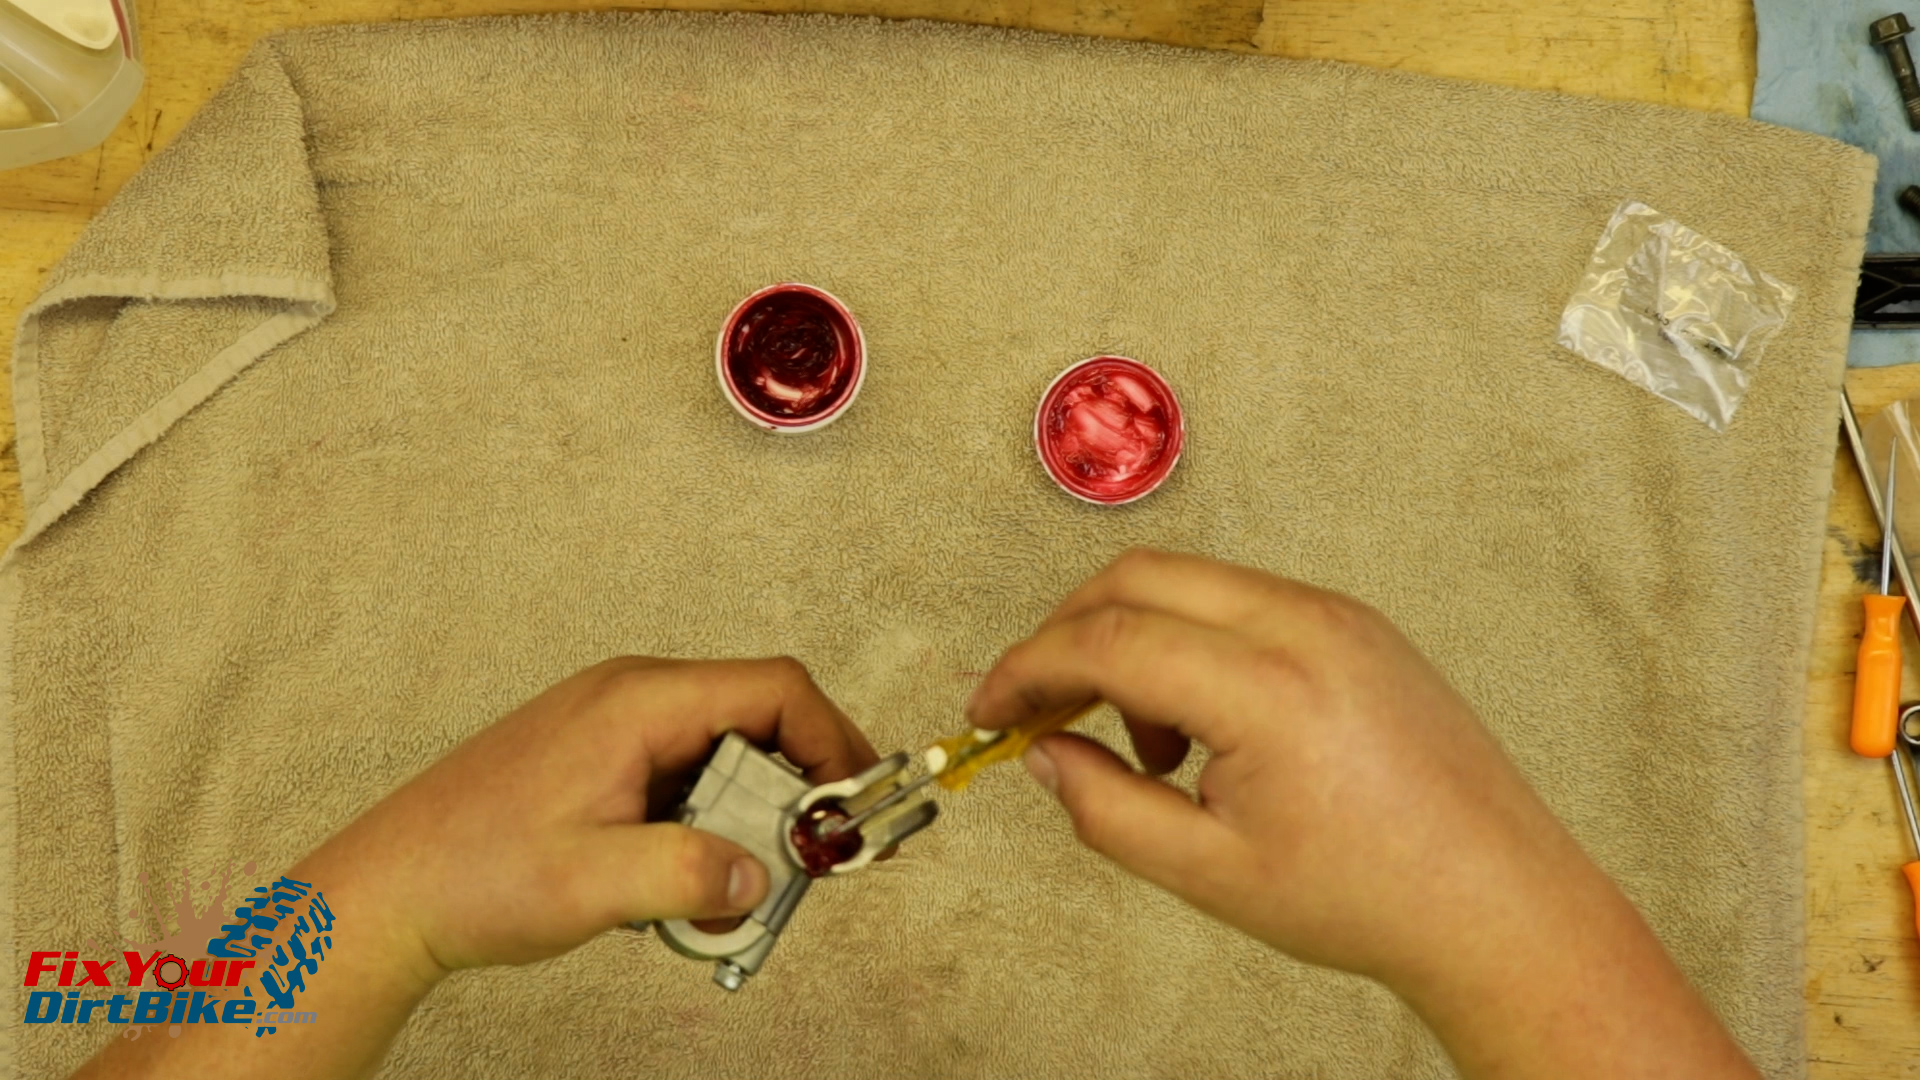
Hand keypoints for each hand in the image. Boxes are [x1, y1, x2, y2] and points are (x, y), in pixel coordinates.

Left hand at [78, 657, 878, 1079]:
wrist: (387, 893)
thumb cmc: (470, 872)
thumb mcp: (593, 883)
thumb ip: (689, 872)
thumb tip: (760, 876)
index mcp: (637, 702)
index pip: (774, 689)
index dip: (834, 740)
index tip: (856, 804)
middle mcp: (631, 699)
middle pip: (757, 722)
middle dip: (794, 795)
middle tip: (807, 865)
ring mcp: (614, 730)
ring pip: (723, 758)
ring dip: (745, 822)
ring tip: (730, 891)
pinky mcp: (601, 764)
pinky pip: (684, 782)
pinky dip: (705, 829)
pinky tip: (683, 886)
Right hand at [965, 550, 1757, 1079]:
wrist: (1496, 903)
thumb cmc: (1378, 895)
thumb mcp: (1210, 873)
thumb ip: (1105, 809)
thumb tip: (1047, 758)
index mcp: (1270, 687)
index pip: (1106, 639)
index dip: (1026, 671)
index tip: (990, 710)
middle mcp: (1305, 626)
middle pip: (1137, 578)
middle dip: (1066, 636)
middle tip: (1038, 709)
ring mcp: (1337, 616)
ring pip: (1187, 584)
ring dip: (1132, 643)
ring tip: (1150, 750)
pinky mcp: (1355, 626)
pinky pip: (1240, 604)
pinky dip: (1190, 646)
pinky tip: (1201, 731)